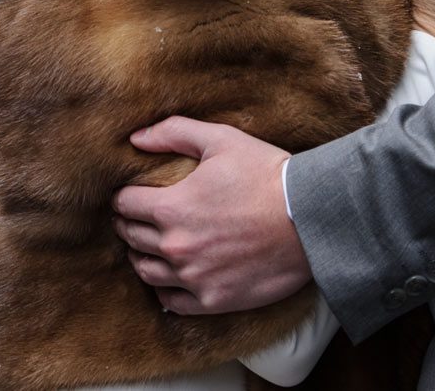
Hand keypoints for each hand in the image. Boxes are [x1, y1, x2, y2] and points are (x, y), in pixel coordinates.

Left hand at [111, 117, 309, 314]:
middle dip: (128, 224)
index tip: (128, 194)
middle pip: (131, 237)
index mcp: (171, 207)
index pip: (125, 205)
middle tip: (133, 217)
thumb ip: (174, 133)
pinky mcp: (213, 300)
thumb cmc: (267, 175)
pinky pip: (172, 302)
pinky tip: (170, 278)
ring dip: (141, 256)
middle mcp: (176, 246)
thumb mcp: (221, 139)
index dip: (123, 197)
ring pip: (146, 271)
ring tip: (147, 247)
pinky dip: (164, 290)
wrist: (310, 219)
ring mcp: (193, 277)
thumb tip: (136, 139)